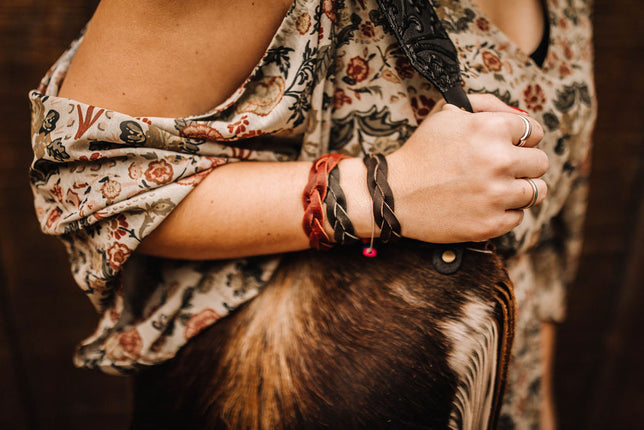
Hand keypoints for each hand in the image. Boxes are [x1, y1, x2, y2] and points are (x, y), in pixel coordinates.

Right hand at [386, 94, 547, 242]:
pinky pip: (519, 216)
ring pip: (537, 191)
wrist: (394, 194)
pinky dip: (505, 211)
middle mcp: (499, 161)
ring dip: (521, 188)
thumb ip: (487, 105)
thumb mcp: (447, 113)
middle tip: (501, 168)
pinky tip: (484, 205)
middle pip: (541, 162)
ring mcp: (497, 195)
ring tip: (498, 187)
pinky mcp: (491, 223)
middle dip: (524, 163)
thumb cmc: (421, 152)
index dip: (522, 139)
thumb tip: (521, 116)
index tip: (510, 146)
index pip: (535, 131)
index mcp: (491, 129)